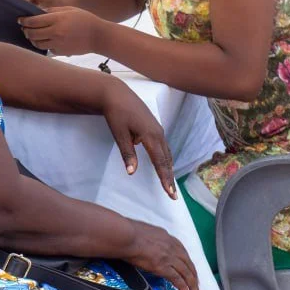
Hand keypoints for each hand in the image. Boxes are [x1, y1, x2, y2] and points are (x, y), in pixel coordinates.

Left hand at [19, 6, 103, 55]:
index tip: (20, 20)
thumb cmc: (84, 19)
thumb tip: (37, 13)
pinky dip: (43, 45)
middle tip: (24, 28)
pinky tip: (45, 40)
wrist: (98, 36)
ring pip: (37, 43)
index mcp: (57, 20)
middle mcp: (56, 32)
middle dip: (26, 30)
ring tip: (33, 35)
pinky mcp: (61, 52)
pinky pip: (47, 49)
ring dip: (32, 39)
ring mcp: (58, 44)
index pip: (34, 21)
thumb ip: (52, 11)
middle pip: (32, 33)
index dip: (24, 21)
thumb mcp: (68, 9)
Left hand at [100, 76, 176, 197]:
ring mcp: (157, 129)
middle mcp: (158, 133)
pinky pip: (163, 146)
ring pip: (166, 153)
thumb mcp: (119, 134)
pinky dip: (165, 158)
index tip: (170, 192)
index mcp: (150, 135)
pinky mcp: (154, 126)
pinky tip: (164, 164)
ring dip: (168, 168)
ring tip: (169, 184)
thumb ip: (127, 153)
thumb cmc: (116, 113)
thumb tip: (132, 172)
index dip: (165, 178)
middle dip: (169, 177)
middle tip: (173, 195)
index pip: (160, 162)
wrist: (115, 93)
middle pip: (166, 160)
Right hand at [124, 221, 199, 289]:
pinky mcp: (162, 266)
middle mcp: (170, 246)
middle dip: (193, 273)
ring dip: (191, 282)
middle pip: (187, 261)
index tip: (190, 268)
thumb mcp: (144, 231)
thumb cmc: (128, 232)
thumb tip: (146, 244)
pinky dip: (182, 285)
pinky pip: (176, 278)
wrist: (126, 236)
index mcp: (166, 236)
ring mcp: (168, 256)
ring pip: (185, 271)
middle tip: (197, 283)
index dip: (187, 261)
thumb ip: (151, 239)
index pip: (181, 250)